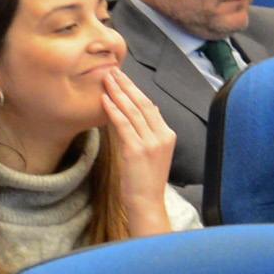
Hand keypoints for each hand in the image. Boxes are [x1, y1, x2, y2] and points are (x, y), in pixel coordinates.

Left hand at [97, 66, 179, 230]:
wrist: (147, 202)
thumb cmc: (145, 181)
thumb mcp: (151, 154)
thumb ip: (145, 134)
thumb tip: (131, 117)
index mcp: (167, 135)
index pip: (151, 107)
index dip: (136, 91)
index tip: (123, 79)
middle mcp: (162, 136)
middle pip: (142, 104)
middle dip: (126, 86)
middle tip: (113, 71)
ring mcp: (150, 143)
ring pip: (133, 111)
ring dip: (118, 93)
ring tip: (106, 79)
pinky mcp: (136, 150)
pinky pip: (123, 125)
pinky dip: (114, 110)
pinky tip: (105, 99)